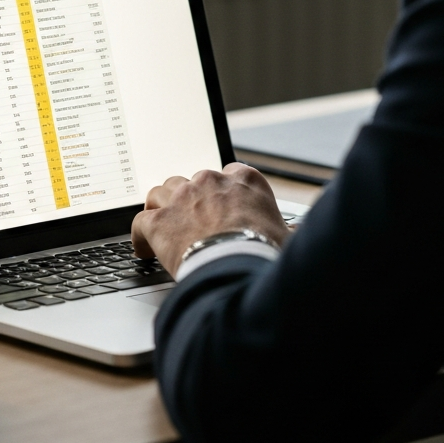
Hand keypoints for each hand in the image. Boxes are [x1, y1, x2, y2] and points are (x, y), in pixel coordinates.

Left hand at [131, 163, 289, 276]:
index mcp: (244, 180)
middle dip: (189, 200)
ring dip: (161, 209)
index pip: (228, 175)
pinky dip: (141, 236)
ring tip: (165, 227)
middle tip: (192, 222)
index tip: (220, 206)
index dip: (222, 193)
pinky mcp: (159, 221)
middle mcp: (210, 182)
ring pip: (161, 193)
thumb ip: (289, 229)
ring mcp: (181, 199)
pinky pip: (140, 222)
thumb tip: (303, 233)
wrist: (237, 267)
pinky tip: (145, 249)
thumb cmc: (265, 253)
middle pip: (191, 182)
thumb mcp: (287, 236)